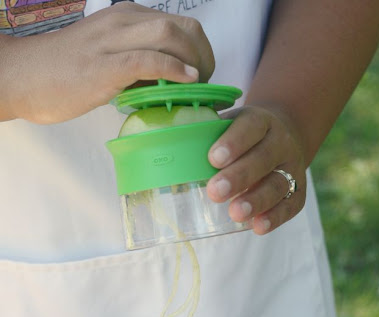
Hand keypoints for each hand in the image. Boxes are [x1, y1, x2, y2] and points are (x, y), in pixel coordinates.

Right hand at [0, 2, 213, 123]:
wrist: (24, 77)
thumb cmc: (64, 74)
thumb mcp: (109, 61)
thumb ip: (138, 68)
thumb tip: (167, 85)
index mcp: (126, 17)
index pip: (180, 25)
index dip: (201, 51)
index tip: (203, 77)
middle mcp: (123, 21)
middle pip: (183, 28)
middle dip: (206, 57)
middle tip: (206, 86)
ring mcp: (113, 41)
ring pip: (171, 36)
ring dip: (196, 63)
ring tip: (198, 89)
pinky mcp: (104, 65)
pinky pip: (148, 60)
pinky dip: (173, 69)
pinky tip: (187, 82)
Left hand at [206, 105, 305, 234]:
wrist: (284, 137)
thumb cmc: (242, 137)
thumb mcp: (228, 125)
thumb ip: (206, 135)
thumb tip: (166, 149)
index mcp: (261, 121)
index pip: (250, 127)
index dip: (233, 142)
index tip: (213, 159)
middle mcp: (281, 142)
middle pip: (263, 159)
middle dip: (239, 177)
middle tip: (215, 192)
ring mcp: (292, 168)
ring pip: (278, 184)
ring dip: (257, 200)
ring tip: (235, 214)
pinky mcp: (298, 192)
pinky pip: (290, 205)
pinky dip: (275, 217)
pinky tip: (257, 227)